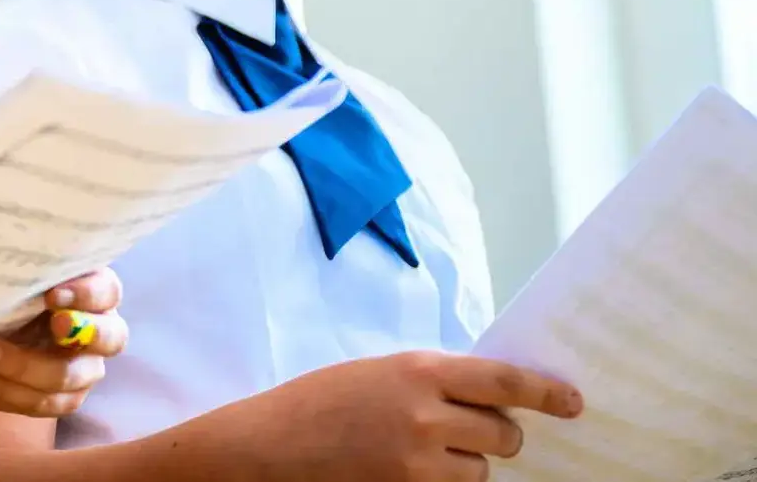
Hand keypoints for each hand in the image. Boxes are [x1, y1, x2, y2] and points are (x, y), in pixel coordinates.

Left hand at [0, 269, 126, 418]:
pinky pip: (41, 403)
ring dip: (21, 367)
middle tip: (49, 325)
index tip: (51, 293)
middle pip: (109, 339)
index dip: (86, 294)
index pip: (107, 290)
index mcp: (93, 290)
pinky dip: (5, 389)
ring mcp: (84, 369)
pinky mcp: (61, 399)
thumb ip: (20, 260)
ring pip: (68, 378)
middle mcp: (99, 330)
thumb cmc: (3, 285)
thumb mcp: (12, 268)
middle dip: (77, 333)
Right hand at [229, 350, 583, 481]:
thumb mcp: (377, 374)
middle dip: (498, 436)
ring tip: (424, 455)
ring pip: (482, 471)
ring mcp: (420, 464)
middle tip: (473, 433)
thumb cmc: (319, 403)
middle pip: (504, 434)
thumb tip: (485, 397)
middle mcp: (427, 416)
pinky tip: (413, 474)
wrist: (270, 446)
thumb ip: (429, 383)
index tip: (572, 401)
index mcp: (418, 371)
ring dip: (467, 465)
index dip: (545, 392)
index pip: (503, 381)